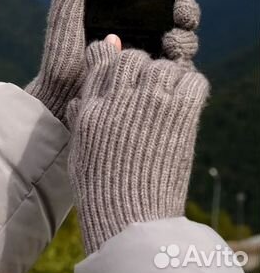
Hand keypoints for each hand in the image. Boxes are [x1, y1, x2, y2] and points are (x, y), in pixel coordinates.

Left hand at [26, 0, 191, 123]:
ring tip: (171, 34)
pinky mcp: (155, 77)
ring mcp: (150, 54)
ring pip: (184, 36)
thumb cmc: (60, 57)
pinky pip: (180, 64)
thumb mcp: (67, 18)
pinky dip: (182, 56)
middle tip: (179, 5)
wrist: (61, 98)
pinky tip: (171, 52)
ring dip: (186, 30)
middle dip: (185, 5)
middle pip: (176, 12)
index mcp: (122, 12)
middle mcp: (140, 31)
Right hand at [66, 0, 209, 254]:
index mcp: (93, 103)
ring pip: (164, 66)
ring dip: (166, 78)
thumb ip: (80, 115)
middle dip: (139, 68)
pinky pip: (193, 81)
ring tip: (166, 99)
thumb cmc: (99, 185)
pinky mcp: (181, 114)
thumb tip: (79, 97)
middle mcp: (121, 97)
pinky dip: (192, 87)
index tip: (118, 69)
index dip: (110, 55)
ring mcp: (152, 102)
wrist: (129, 217)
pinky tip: (186, 103)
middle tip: (145, 89)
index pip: (101, 56)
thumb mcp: (79, 148)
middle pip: (134, 57)